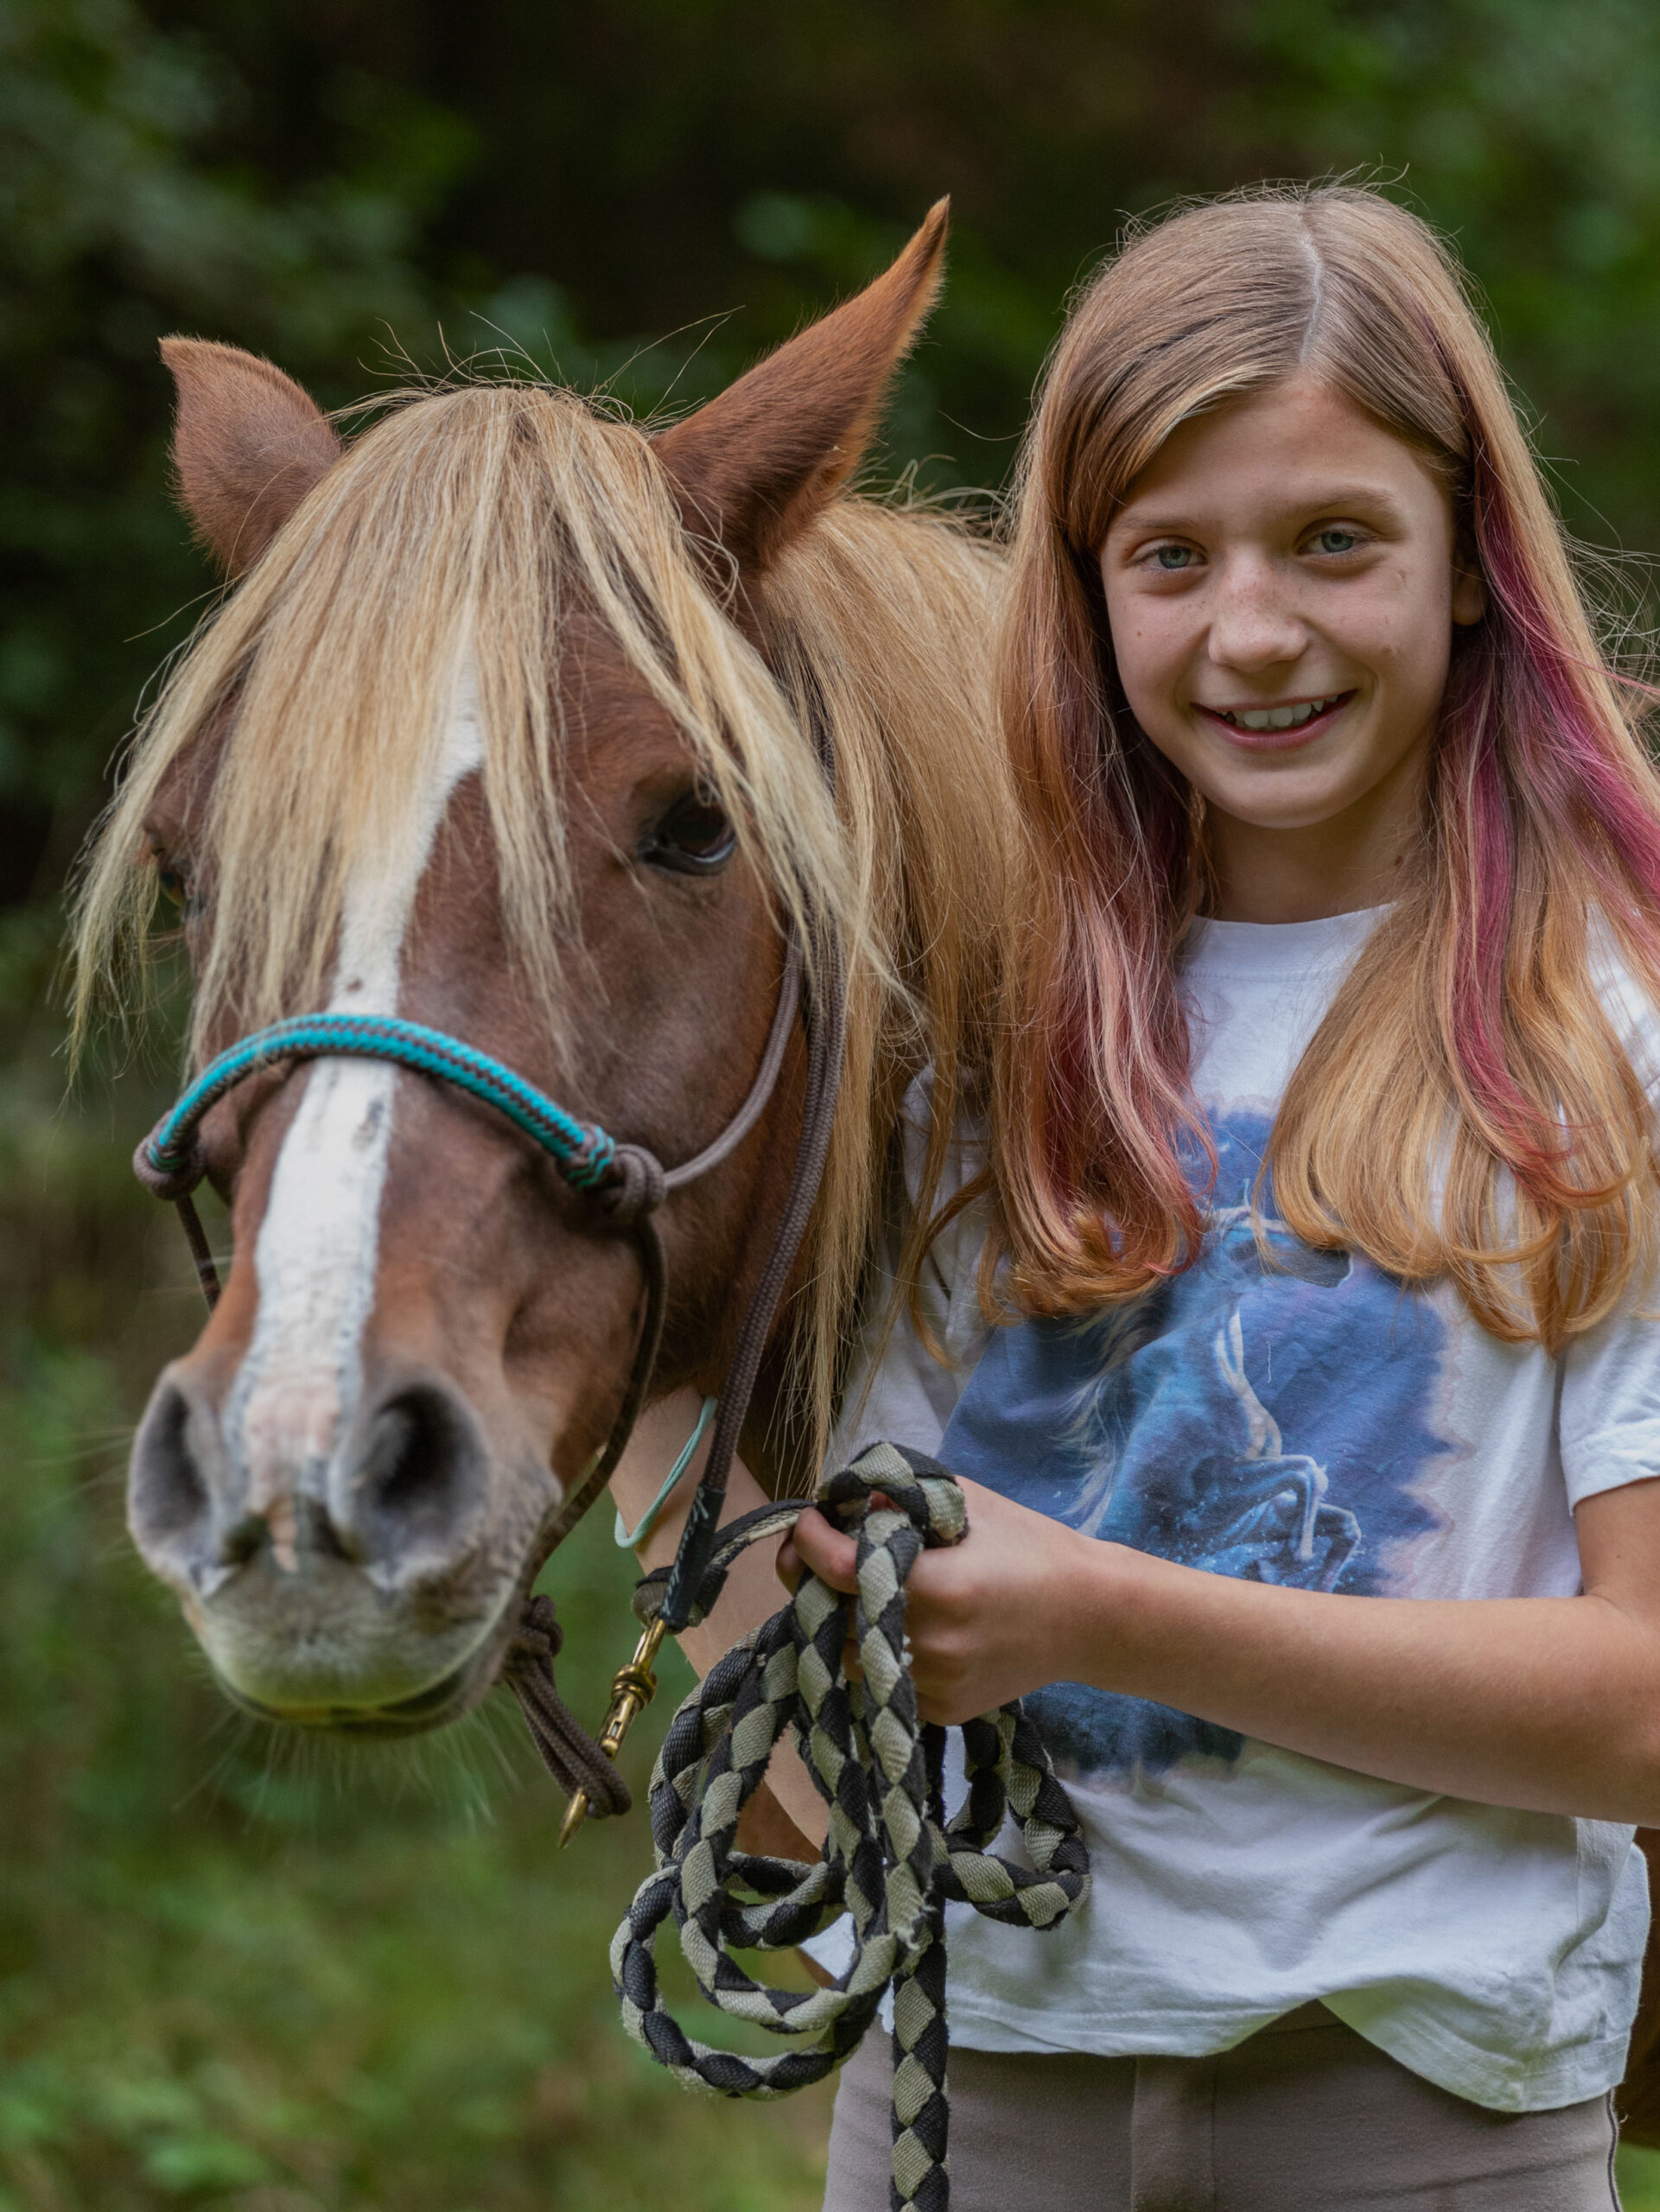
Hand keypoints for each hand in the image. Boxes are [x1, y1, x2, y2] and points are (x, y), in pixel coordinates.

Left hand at [779, 1475, 1098, 1724]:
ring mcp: (932, 1685)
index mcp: (935, 1586)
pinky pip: (881, 1679)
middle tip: (821, 1552)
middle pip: (832, 1614)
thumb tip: (842, 1502)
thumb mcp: (965, 1502)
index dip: (808, 1540)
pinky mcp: (939, 1712)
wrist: (1088, 1616)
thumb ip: (900, 1495)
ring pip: (848, 1654)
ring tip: (861, 1589)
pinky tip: (902, 1623)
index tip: (806, 1520)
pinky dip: (877, 1650)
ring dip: (843, 1620)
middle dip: (816, 1580)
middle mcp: (928, 1644)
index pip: (836, 1568)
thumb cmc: (1027, 1546)